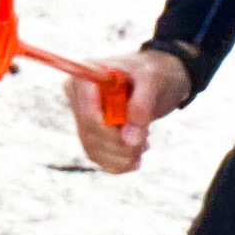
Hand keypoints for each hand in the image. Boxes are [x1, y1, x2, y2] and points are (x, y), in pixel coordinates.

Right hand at [71, 46, 194, 173]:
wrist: (157, 78)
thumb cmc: (153, 71)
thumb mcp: (153, 80)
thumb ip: (141, 106)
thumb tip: (130, 142)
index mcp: (85, 77)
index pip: (88, 115)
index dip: (109, 133)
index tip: (135, 140)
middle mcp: (77, 97)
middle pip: (90, 135)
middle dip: (121, 146)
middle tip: (146, 142)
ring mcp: (82, 117)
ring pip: (93, 151)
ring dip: (123, 157)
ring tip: (144, 144)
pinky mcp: (91, 133)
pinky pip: (99, 158)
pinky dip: (120, 163)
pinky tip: (137, 154)